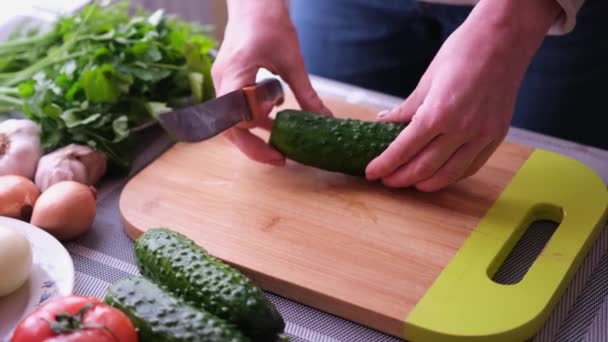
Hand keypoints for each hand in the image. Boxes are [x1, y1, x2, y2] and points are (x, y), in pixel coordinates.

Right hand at [212, 0, 329, 165]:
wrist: (254, 3)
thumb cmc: (270, 23)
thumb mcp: (293, 61)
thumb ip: (306, 94)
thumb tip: (325, 120)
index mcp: (235, 73)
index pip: (237, 115)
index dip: (257, 130)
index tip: (280, 139)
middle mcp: (221, 81)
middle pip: (229, 127)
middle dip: (252, 147)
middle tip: (279, 160)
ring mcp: (221, 83)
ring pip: (230, 123)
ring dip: (252, 137)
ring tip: (278, 150)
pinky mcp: (228, 83)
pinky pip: (235, 111)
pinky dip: (253, 121)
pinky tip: (274, 124)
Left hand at [365, 0, 560, 190]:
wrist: (504, 39)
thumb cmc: (463, 52)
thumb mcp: (427, 80)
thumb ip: (406, 109)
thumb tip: (384, 123)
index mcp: (438, 112)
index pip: (404, 149)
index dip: (385, 164)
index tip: (371, 172)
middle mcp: (461, 129)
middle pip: (424, 167)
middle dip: (401, 178)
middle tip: (387, 180)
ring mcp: (482, 135)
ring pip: (448, 174)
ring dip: (425, 183)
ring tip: (410, 183)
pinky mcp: (496, 136)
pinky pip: (471, 166)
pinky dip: (452, 176)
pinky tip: (438, 176)